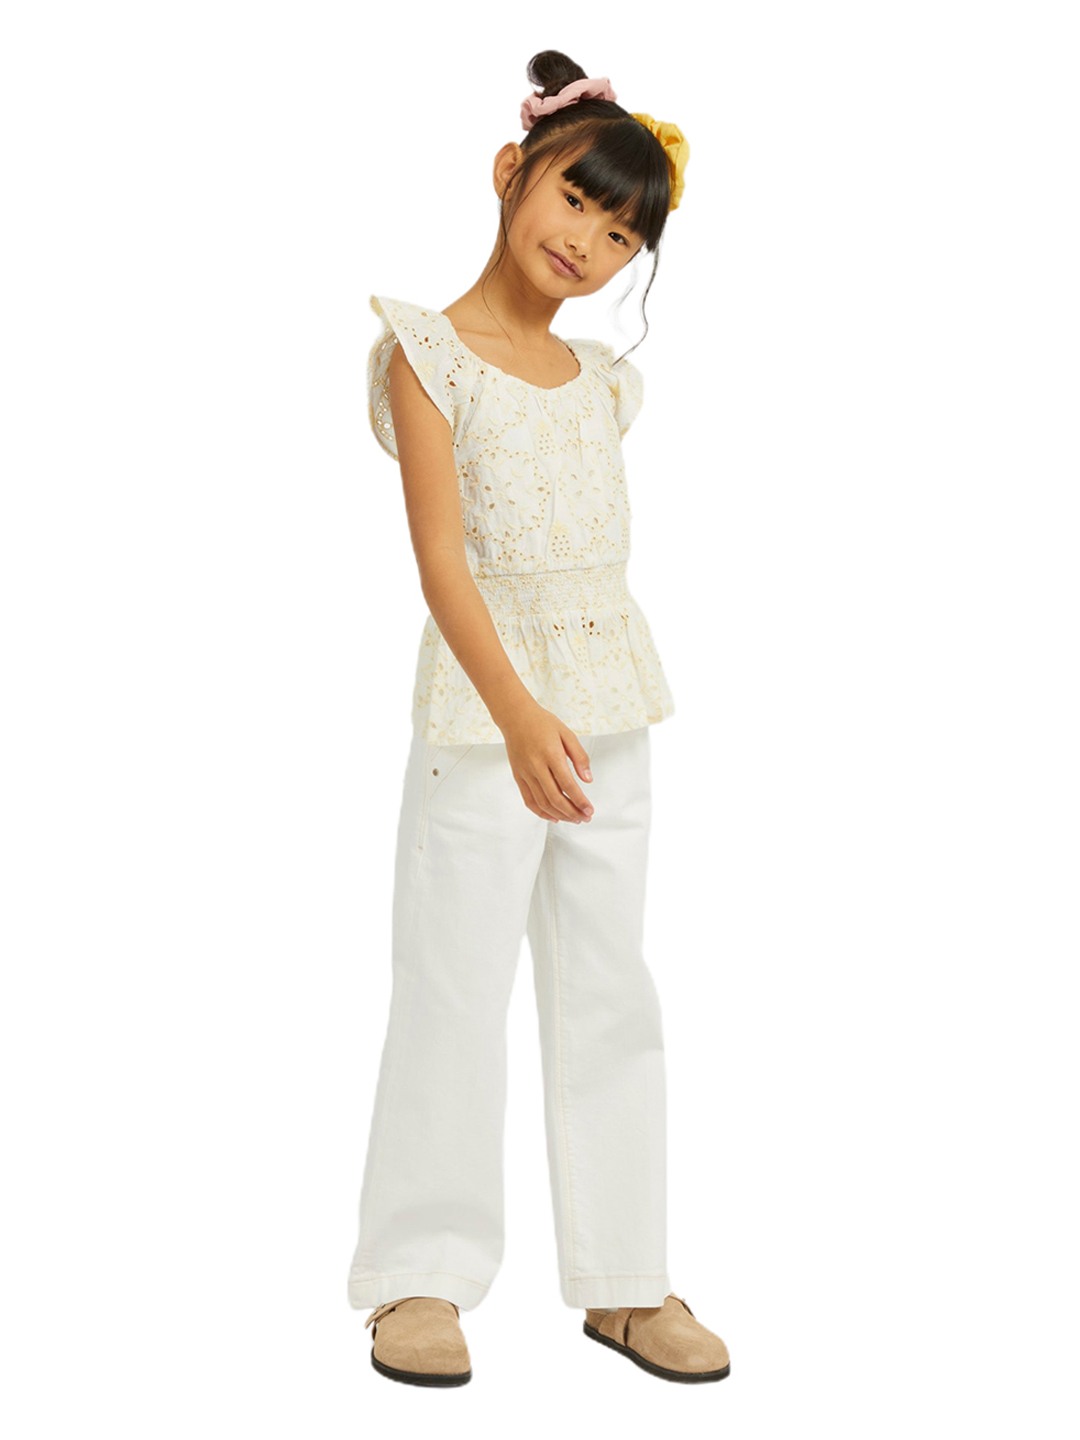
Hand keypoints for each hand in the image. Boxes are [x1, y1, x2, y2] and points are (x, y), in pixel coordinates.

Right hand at [498, 703, 593, 823]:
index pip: (567, 785)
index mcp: (551, 754)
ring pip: (542, 803)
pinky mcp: (517, 776)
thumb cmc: (542, 723)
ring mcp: (525, 773)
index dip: (580, 801)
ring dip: (559, 815)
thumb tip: (588, 779)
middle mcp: (536, 766)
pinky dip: (541, 812)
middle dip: (572, 812)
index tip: (590, 810)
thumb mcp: (567, 734)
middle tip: (585, 818)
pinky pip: (529, 800)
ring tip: (573, 819)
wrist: (515, 717)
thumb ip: (579, 757)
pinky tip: (554, 817)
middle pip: (555, 798)